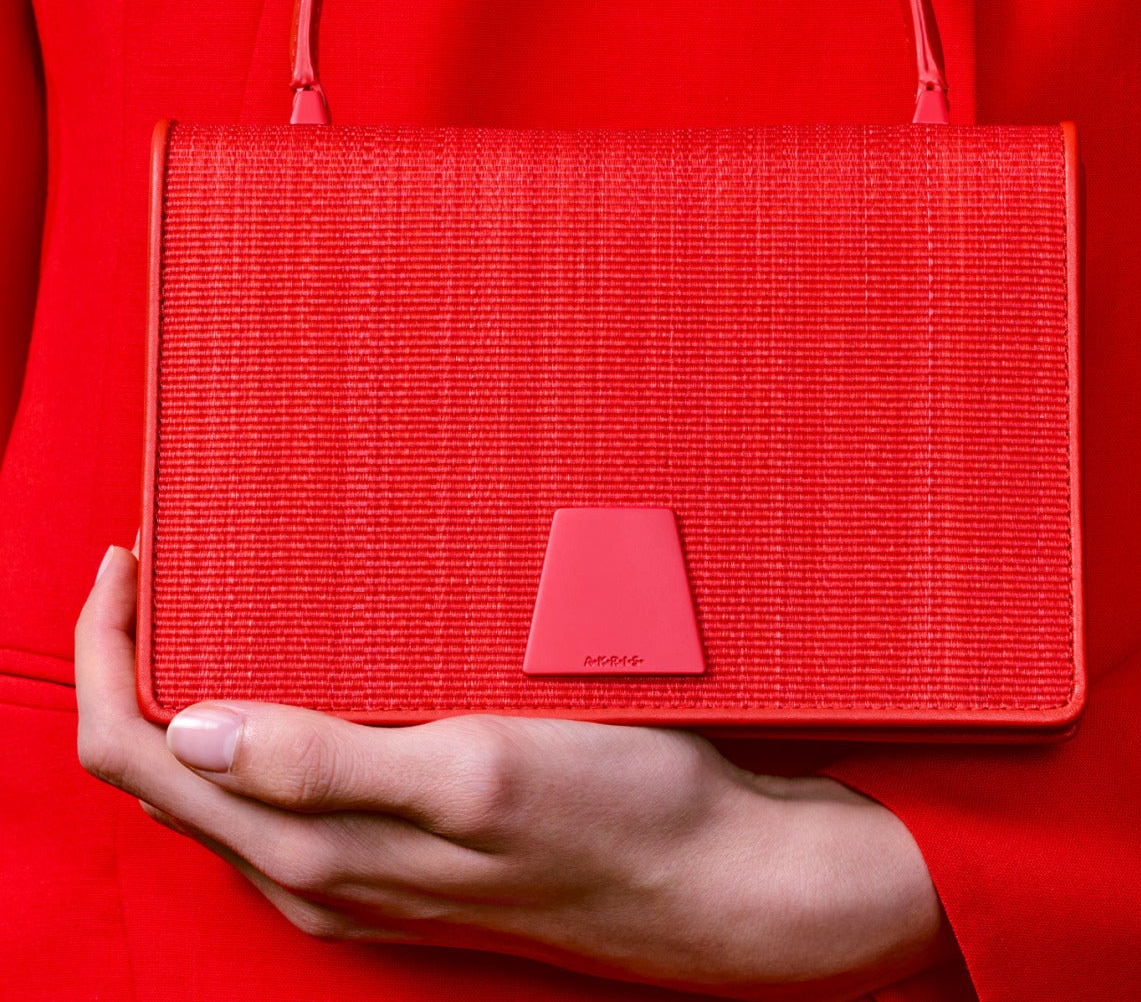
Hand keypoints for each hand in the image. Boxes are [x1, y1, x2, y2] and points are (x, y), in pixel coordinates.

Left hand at [75, 547, 942, 997]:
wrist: (728, 884)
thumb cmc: (626, 819)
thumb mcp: (481, 771)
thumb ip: (329, 761)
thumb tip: (196, 729)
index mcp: (311, 850)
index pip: (139, 755)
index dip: (108, 653)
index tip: (134, 561)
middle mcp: (316, 875)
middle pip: (163, 773)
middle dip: (144, 665)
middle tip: (173, 563)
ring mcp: (363, 877)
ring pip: (224, 789)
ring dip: (208, 695)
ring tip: (237, 603)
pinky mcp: (414, 865)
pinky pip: (295, 798)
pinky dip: (274, 729)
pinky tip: (330, 678)